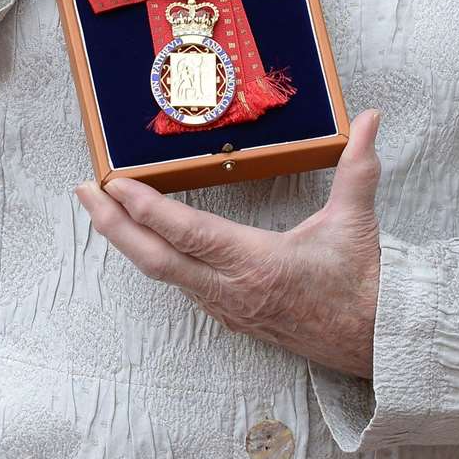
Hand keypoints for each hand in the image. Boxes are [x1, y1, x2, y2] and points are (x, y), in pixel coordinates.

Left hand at [76, 110, 381, 376]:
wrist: (373, 340)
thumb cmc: (361, 281)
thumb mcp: (356, 219)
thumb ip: (359, 165)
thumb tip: (372, 118)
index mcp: (257, 263)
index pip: (188, 233)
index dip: (147, 209)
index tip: (115, 184)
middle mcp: (232, 289)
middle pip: (156, 260)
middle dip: (113, 226)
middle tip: (84, 193)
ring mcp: (228, 307)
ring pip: (164, 273)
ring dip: (129, 241)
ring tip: (103, 208)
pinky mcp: (231, 315)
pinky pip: (181, 284)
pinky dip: (154, 257)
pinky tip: (143, 239)